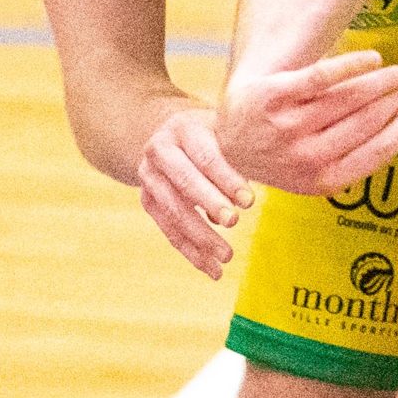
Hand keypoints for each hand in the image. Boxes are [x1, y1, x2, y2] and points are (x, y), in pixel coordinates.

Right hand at [137, 105, 254, 279]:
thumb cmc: (213, 134)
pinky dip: (191, 252)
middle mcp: (158, 151)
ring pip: (174, 211)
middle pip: (184, 182)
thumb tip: (250, 198)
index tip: (248, 200)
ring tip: (227, 256)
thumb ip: (238, 157)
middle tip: (234, 222)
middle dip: (210, 204)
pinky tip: (212, 269)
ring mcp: (149, 178)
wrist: (171, 135)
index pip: (205, 155)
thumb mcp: (225, 133)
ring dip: (201, 237)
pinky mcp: (147, 202)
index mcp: (182, 129)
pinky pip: (169, 231)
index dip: (226, 178)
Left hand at [217, 51, 397, 196]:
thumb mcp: (316, 172)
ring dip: (379, 81)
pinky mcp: (270, 96)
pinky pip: (321, 75)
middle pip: (364, 121)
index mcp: (322, 182)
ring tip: (394, 71)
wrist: (229, 137)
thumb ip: (353, 158)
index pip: (377, 152)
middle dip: (391, 99)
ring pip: (346, 98)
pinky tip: (372, 58)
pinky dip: (352, 64)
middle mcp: (303, 158)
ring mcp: (284, 127)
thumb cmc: (287, 153)